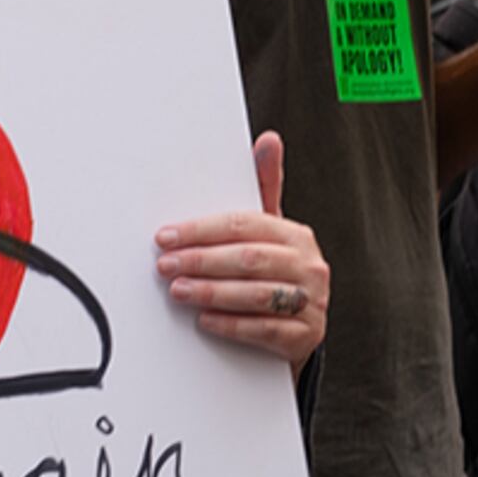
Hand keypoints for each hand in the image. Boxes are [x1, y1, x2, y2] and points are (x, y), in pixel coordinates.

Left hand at [156, 134, 326, 367]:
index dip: (201, 230)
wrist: (298, 328)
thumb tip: (268, 140)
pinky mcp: (306, 336)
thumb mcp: (269, 232)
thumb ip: (263, 189)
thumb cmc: (274, 272)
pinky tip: (204, 319)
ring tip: (178, 291)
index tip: (166, 236)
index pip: (244, 225)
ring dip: (211, 292)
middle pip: (248, 259)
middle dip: (201, 261)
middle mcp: (309, 266)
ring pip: (256, 294)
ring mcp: (311, 302)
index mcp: (296, 235)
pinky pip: (264, 329)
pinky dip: (231, 324)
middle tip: (166, 265)